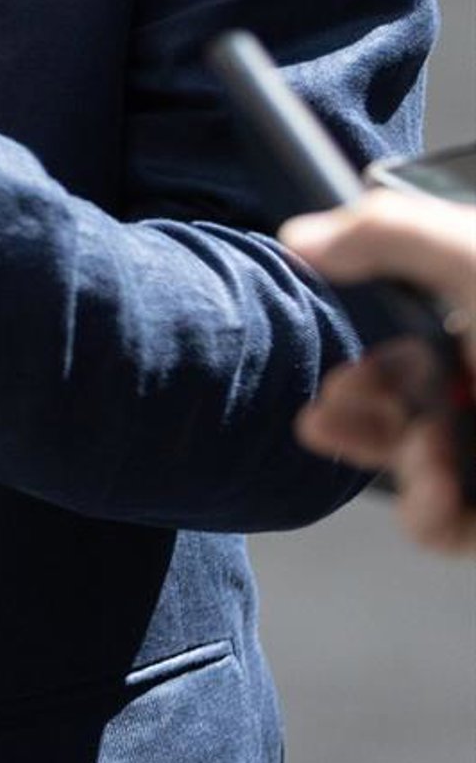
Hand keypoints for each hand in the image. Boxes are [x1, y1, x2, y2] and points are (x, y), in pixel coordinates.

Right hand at [283, 189, 475, 557]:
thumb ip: (386, 234)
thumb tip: (303, 238)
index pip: (416, 348)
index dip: (366, 364)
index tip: (331, 375)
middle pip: (411, 413)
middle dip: (362, 418)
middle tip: (328, 418)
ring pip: (426, 476)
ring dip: (400, 467)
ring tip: (419, 455)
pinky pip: (459, 528)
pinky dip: (435, 515)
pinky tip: (437, 492)